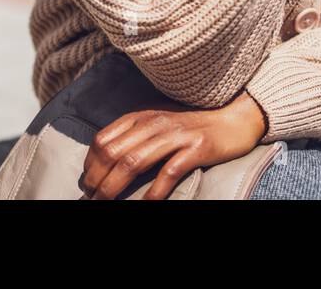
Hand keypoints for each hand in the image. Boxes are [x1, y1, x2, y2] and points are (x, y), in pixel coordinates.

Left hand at [79, 90, 268, 199]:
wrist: (233, 119)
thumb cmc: (192, 125)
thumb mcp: (159, 122)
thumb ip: (135, 134)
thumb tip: (107, 156)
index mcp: (142, 116)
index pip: (104, 139)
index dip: (90, 163)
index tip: (87, 182)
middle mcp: (155, 123)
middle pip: (114, 153)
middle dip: (97, 179)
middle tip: (91, 197)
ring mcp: (176, 135)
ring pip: (134, 162)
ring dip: (115, 187)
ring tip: (106, 202)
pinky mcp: (196, 148)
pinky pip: (169, 172)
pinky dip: (154, 191)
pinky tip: (146, 204)